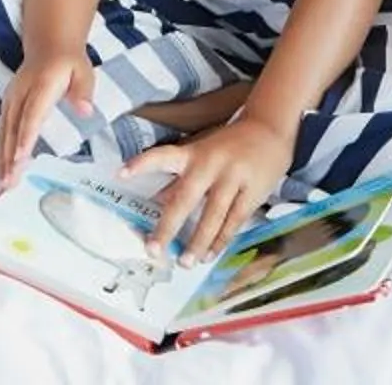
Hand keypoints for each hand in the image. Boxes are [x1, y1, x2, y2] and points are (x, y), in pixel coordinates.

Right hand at [0, 49, 91, 187]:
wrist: (48, 45)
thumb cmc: (68, 62)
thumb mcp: (83, 71)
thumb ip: (84, 91)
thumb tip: (86, 111)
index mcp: (41, 85)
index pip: (32, 113)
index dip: (26, 136)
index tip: (21, 157)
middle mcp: (21, 93)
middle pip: (13, 128)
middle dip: (10, 157)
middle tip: (9, 182)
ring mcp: (11, 99)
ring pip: (4, 132)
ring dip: (2, 159)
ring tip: (3, 184)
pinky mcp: (8, 106)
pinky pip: (2, 131)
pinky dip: (0, 152)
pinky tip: (2, 170)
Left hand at [131, 113, 293, 265]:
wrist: (270, 130)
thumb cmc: (229, 145)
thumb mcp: (202, 153)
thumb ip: (181, 177)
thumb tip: (156, 200)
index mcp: (193, 153)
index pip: (163, 156)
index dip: (142, 164)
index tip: (120, 173)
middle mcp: (209, 164)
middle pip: (186, 198)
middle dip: (168, 226)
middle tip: (153, 249)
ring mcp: (232, 177)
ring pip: (212, 216)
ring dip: (198, 242)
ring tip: (185, 262)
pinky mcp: (252, 191)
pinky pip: (233, 221)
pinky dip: (221, 240)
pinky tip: (210, 254)